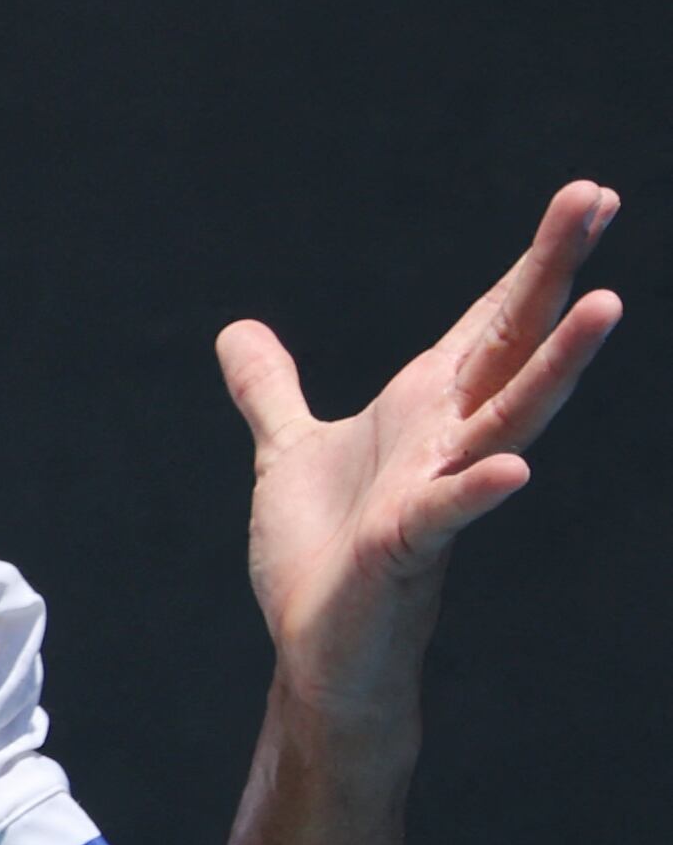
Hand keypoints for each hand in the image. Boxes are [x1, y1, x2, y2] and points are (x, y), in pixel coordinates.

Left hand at [217, 180, 623, 732]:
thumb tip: (237, 332)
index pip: (489, 320)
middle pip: (511, 343)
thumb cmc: (320, 555)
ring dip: (556, 366)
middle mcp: (445, 440)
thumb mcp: (287, 452)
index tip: (586, 196)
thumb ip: (270, 391)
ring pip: (508, 418)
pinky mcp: (407, 549)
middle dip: (552, 274)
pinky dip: (478, 491)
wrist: (319, 648)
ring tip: (606, 305)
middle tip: (598, 197)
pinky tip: (512, 469)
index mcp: (423, 409)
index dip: (532, 262)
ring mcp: (435, 492)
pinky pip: (449, 514)